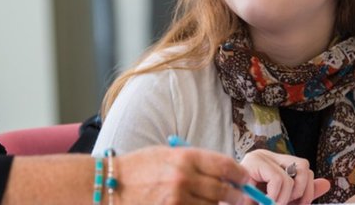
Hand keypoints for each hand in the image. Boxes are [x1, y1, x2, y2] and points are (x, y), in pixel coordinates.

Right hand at [113, 146, 250, 204]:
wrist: (110, 183)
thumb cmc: (139, 167)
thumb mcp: (167, 155)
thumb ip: (195, 162)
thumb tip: (223, 173)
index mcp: (184, 157)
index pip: (224, 165)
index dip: (240, 174)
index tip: (244, 178)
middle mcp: (183, 178)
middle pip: (224, 190)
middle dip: (237, 196)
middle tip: (242, 198)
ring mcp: (177, 199)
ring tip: (218, 203)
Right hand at [237, 149, 330, 204]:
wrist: (230, 204)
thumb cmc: (253, 203)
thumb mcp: (282, 201)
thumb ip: (301, 195)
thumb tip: (326, 183)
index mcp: (275, 163)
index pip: (304, 168)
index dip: (307, 190)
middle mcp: (267, 156)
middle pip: (303, 166)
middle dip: (302, 192)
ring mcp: (258, 157)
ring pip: (291, 175)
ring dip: (286, 198)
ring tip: (274, 204)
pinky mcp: (252, 162)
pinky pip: (279, 179)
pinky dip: (276, 196)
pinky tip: (265, 202)